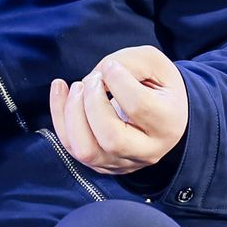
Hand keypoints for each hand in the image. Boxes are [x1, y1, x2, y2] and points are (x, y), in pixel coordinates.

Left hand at [48, 45, 188, 174]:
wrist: (163, 117)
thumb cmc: (158, 87)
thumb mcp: (155, 64)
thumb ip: (129, 63)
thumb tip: (97, 78)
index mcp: (167, 123)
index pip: (138, 106)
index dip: (117, 80)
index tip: (111, 66)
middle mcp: (147, 151)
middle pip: (111, 138)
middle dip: (92, 103)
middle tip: (93, 79)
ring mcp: (121, 163)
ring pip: (86, 150)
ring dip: (72, 114)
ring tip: (77, 87)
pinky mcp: (100, 164)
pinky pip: (70, 147)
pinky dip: (59, 117)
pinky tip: (61, 90)